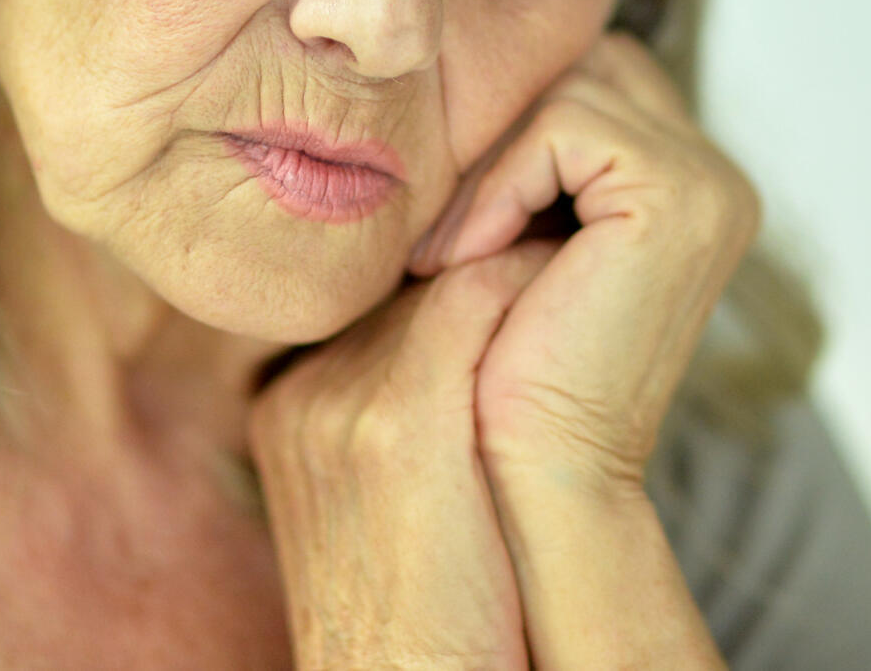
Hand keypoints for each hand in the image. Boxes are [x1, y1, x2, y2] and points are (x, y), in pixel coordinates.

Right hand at [246, 239, 562, 670]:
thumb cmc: (428, 622)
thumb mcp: (388, 511)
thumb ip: (403, 421)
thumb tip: (476, 362)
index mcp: (288, 409)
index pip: (377, 301)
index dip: (456, 282)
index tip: (524, 276)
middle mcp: (303, 393)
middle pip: (408, 283)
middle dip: (489, 265)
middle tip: (565, 248)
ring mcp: (341, 401)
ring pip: (447, 275)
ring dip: (520, 262)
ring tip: (582, 261)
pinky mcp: (399, 421)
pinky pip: (476, 297)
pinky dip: (533, 280)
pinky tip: (579, 285)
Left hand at [408, 31, 760, 492]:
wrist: (533, 473)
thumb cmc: (501, 368)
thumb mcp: (510, 239)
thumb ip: (515, 159)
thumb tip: (447, 66)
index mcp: (687, 184)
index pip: (582, 81)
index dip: (506, 132)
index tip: (450, 222)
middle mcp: (715, 176)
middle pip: (578, 67)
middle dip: (499, 136)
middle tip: (441, 234)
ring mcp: (709, 182)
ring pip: (565, 88)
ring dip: (487, 169)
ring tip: (446, 258)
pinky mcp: (680, 194)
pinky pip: (563, 128)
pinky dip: (498, 186)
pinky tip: (467, 261)